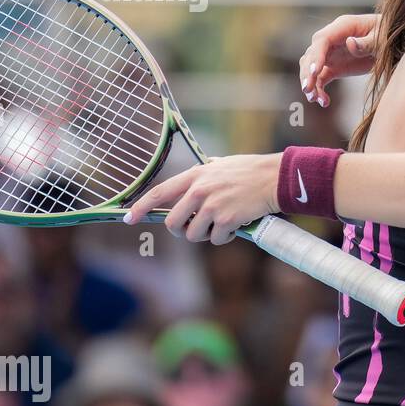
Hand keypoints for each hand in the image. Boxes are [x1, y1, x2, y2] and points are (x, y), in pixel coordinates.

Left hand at [123, 154, 281, 243]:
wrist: (275, 178)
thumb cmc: (251, 171)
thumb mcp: (221, 166)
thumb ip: (203, 176)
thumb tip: (189, 190)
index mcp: (195, 175)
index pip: (159, 193)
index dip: (140, 207)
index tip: (128, 218)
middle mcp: (199, 190)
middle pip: (173, 223)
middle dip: (182, 231)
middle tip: (195, 229)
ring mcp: (212, 205)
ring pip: (194, 234)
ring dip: (206, 235)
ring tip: (222, 225)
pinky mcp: (226, 218)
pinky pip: (216, 239)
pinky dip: (224, 238)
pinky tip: (236, 226)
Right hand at [299, 13, 380, 107]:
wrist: (394, 43)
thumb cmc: (388, 35)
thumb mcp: (382, 39)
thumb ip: (367, 43)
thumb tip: (350, 43)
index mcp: (343, 26)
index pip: (322, 39)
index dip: (317, 55)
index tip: (315, 71)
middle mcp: (332, 39)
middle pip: (312, 53)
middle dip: (307, 71)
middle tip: (308, 89)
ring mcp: (331, 53)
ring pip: (312, 67)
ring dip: (310, 82)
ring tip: (314, 99)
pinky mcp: (334, 67)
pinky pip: (321, 78)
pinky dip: (319, 89)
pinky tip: (324, 102)